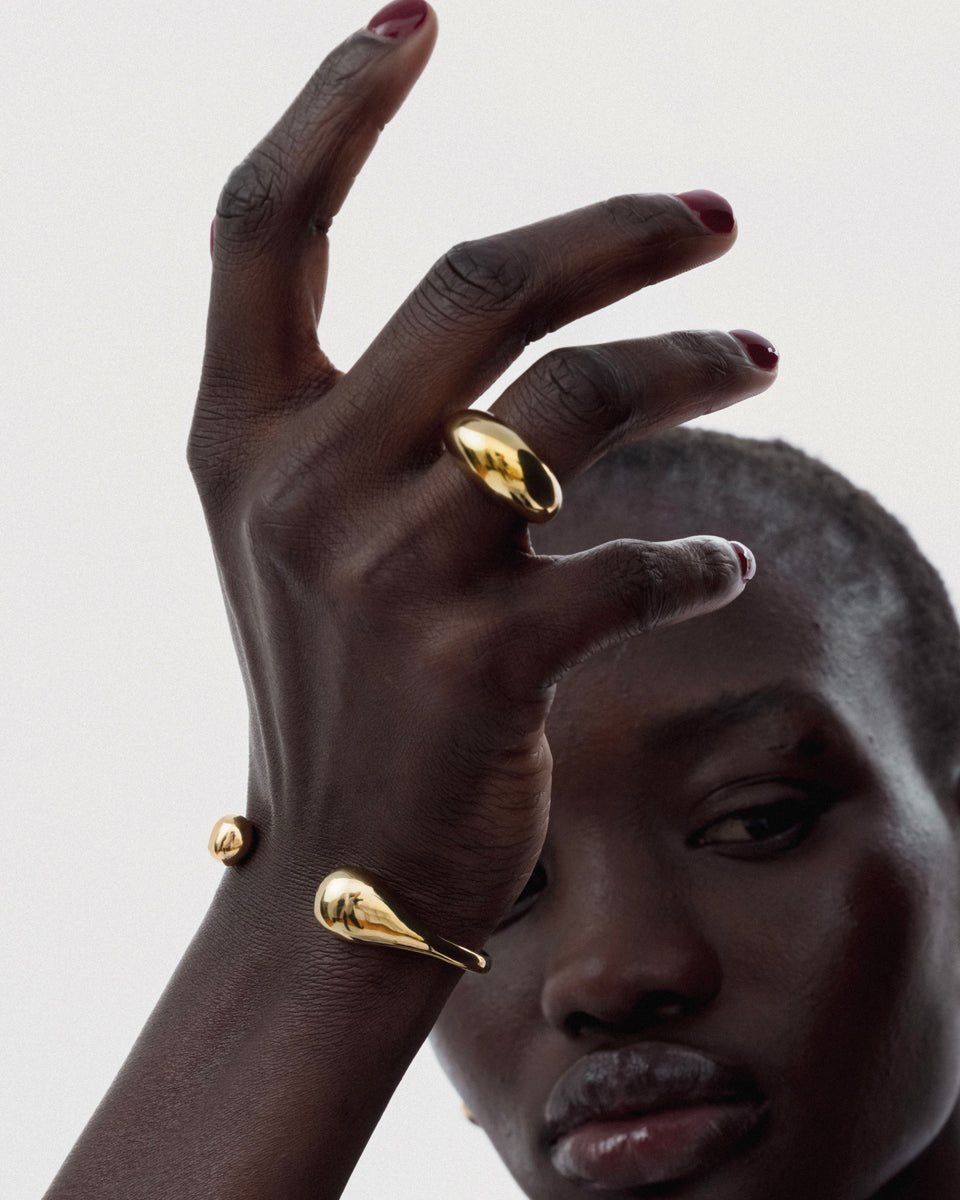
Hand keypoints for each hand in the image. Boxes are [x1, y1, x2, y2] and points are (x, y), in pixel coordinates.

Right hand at [188, 5, 776, 943]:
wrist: (338, 864)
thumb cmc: (337, 685)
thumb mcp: (308, 535)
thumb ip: (369, 418)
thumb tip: (526, 325)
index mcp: (240, 436)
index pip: (262, 224)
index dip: (333, 103)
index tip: (416, 17)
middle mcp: (307, 485)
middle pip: (481, 279)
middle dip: (619, 228)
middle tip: (716, 216)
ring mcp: (395, 573)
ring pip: (580, 401)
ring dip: (694, 364)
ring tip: (763, 358)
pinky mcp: (489, 662)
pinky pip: (633, 564)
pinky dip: (696, 560)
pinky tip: (722, 571)